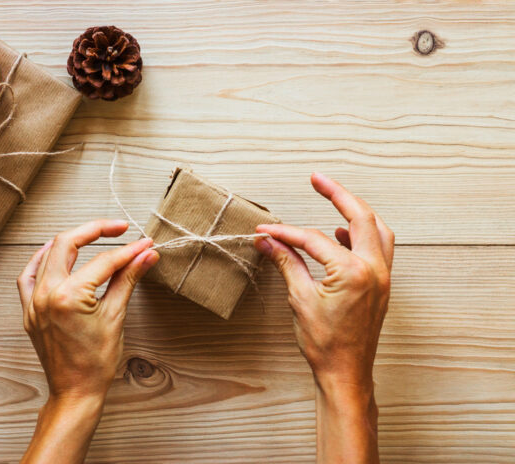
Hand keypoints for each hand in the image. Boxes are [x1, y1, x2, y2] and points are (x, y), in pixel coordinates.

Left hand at [17, 219, 158, 463]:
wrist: (75, 392)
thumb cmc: (97, 362)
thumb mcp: (116, 316)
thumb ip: (128, 279)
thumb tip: (146, 254)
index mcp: (69, 296)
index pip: (104, 261)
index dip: (128, 250)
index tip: (145, 244)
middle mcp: (45, 294)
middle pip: (68, 243)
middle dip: (94, 230)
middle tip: (119, 228)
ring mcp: (33, 302)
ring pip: (47, 255)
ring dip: (70, 241)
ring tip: (93, 235)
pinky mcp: (28, 310)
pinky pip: (28, 276)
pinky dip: (41, 260)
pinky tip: (54, 253)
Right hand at [255, 173, 393, 463]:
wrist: (346, 373)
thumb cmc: (324, 343)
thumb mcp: (300, 299)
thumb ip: (287, 263)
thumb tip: (268, 240)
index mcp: (353, 272)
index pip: (313, 239)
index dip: (285, 232)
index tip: (265, 230)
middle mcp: (375, 269)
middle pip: (360, 217)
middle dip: (338, 194)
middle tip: (317, 177)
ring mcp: (382, 277)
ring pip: (377, 229)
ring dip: (356, 211)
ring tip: (335, 198)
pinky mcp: (382, 285)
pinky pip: (379, 247)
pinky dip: (364, 233)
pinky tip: (342, 233)